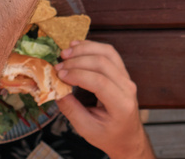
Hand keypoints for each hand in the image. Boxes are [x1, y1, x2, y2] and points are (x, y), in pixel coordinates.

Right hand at [56, 42, 152, 158]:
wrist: (127, 137)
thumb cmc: (108, 135)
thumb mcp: (87, 129)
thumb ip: (71, 110)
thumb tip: (56, 89)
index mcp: (122, 105)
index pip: (100, 82)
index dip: (78, 75)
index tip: (59, 75)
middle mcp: (128, 87)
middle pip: (103, 63)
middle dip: (77, 61)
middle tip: (58, 66)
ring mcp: (127, 77)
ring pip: (107, 52)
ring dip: (84, 49)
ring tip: (65, 53)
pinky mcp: (122, 72)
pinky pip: (109, 53)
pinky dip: (91, 46)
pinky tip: (76, 46)